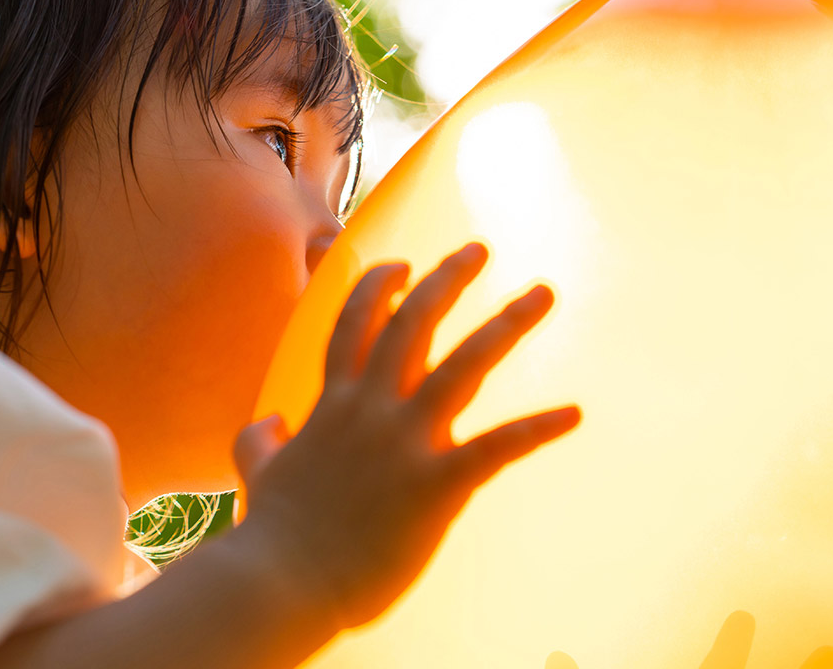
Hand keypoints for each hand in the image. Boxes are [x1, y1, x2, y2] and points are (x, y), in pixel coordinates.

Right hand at [230, 242, 581, 630]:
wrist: (279, 583)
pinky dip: (538, 428)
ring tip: (544, 293)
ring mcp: (404, 442)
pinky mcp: (435, 484)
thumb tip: (266, 423)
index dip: (378, 287)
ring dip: (508, 324)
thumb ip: (260, 441)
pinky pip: (497, 447)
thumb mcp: (257, 473)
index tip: (403, 264)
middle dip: (448, 279)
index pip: (355, 324)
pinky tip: (574, 413)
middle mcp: (371, 409)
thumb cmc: (272, 535)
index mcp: (333, 404)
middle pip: (413, 323)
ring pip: (463, 365)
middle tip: (480, 249)